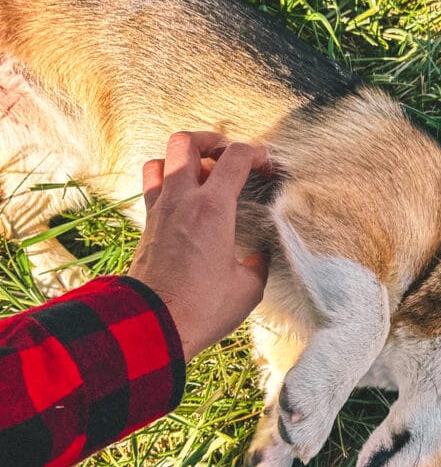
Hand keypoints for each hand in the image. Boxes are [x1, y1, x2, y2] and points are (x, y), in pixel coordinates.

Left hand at [128, 131, 269, 360]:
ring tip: (201, 176)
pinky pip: (151, 188)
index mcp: (213, 208)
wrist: (153, 326)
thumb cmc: (202, 307)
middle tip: (227, 156)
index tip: (267, 168)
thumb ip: (258, 264)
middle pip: (186, 142)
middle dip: (210, 140)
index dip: (257, 154)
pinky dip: (166, 183)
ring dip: (181, 160)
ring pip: (160, 160)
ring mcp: (159, 211)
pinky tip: (184, 203)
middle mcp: (182, 200)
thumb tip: (260, 256)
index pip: (235, 157)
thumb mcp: (247, 288)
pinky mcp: (146, 227)